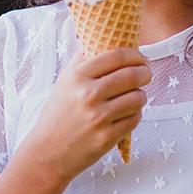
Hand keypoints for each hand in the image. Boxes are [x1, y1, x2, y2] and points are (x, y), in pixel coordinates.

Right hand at [23, 47, 150, 182]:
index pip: (116, 56)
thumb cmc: (58, 115)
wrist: (47, 153)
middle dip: (145, 73)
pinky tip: (126, 115)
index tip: (140, 58)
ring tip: (134, 97)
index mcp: (77, 76)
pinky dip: (135, 115)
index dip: (135, 55)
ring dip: (140, 96)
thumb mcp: (64, 82)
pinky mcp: (107, 137)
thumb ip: (82, 61)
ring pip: (137, 98)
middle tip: (146, 74)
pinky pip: (135, 119)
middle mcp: (88, 94)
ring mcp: (98, 117)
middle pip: (132, 75)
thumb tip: (104, 40)